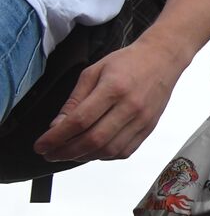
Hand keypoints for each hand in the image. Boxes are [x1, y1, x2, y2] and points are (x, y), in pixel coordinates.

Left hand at [33, 39, 182, 161]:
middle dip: (66, 151)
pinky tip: (92, 151)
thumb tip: (57, 126)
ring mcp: (142, 120)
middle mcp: (130, 106)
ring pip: (109, 150)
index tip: (41, 145)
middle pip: (93, 139)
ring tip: (68, 153)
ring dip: (84, 156)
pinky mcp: (149, 127)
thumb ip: (75, 100)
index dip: (56, 137)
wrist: (162, 59)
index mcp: (113, 88)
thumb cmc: (128, 62)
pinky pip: (124, 151)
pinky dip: (104, 156)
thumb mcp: (93, 72)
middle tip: (50, 153)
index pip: (80, 121)